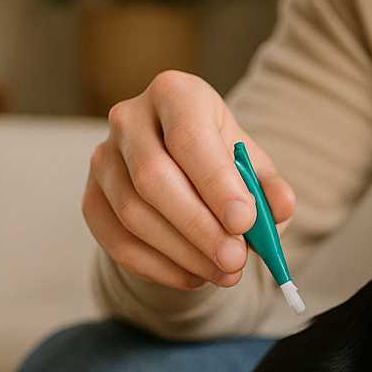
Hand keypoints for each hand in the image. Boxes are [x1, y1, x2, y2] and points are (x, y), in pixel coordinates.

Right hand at [83, 70, 295, 290]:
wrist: (184, 174)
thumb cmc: (222, 167)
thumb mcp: (254, 169)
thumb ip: (269, 188)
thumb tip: (280, 207)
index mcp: (176, 94)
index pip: (189, 136)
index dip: (215, 183)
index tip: (243, 222)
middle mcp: (130, 118)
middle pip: (153, 176)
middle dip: (199, 226)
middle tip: (235, 260)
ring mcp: (103, 158)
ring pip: (133, 213)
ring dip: (183, 253)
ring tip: (224, 273)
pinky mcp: (91, 197)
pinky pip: (117, 241)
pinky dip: (159, 268)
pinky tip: (194, 277)